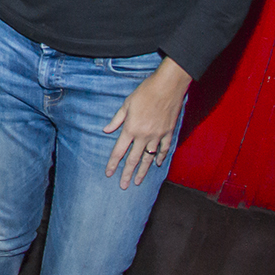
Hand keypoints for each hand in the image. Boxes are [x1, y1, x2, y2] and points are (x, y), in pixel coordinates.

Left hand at [103, 56, 191, 188]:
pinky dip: (160, 157)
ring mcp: (157, 136)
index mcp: (131, 129)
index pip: (119, 151)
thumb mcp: (126, 104)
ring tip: (138, 182)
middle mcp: (143, 136)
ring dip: (143, 171)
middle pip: (133, 159)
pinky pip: (163, 149)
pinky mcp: (168, 133)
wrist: (167, 87)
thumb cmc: (145, 93)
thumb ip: (117, 120)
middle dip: (127, 174)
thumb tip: (106, 130)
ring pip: (148, 158)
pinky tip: (156, 164)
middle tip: (123, 186)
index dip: (113, 163)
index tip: (109, 173)